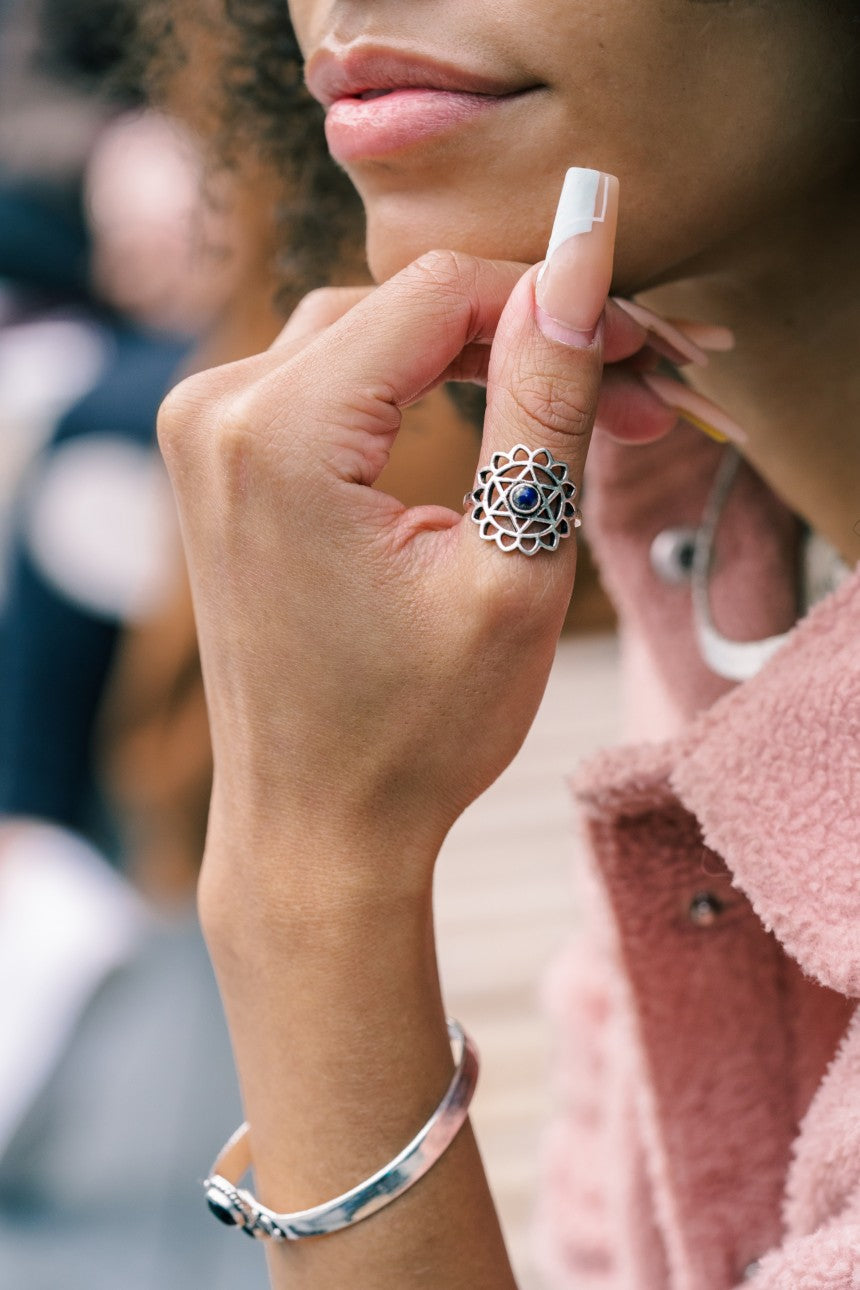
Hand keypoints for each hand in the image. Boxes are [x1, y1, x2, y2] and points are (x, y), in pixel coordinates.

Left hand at [159, 211, 619, 908]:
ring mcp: (204, 435)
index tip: (644, 348)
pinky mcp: (219, 461)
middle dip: (524, 335)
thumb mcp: (512, 571)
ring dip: (471, 359)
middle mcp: (216, 412)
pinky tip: (481, 421)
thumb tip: (579, 272)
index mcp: (278, 435)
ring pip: (366, 335)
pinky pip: (325, 380)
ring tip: (571, 412)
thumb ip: (544, 405)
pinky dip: (408, 389)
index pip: (440, 294)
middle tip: (633, 389)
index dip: (556, 301)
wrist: (314, 826)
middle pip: (402, 307)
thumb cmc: (411, 733)